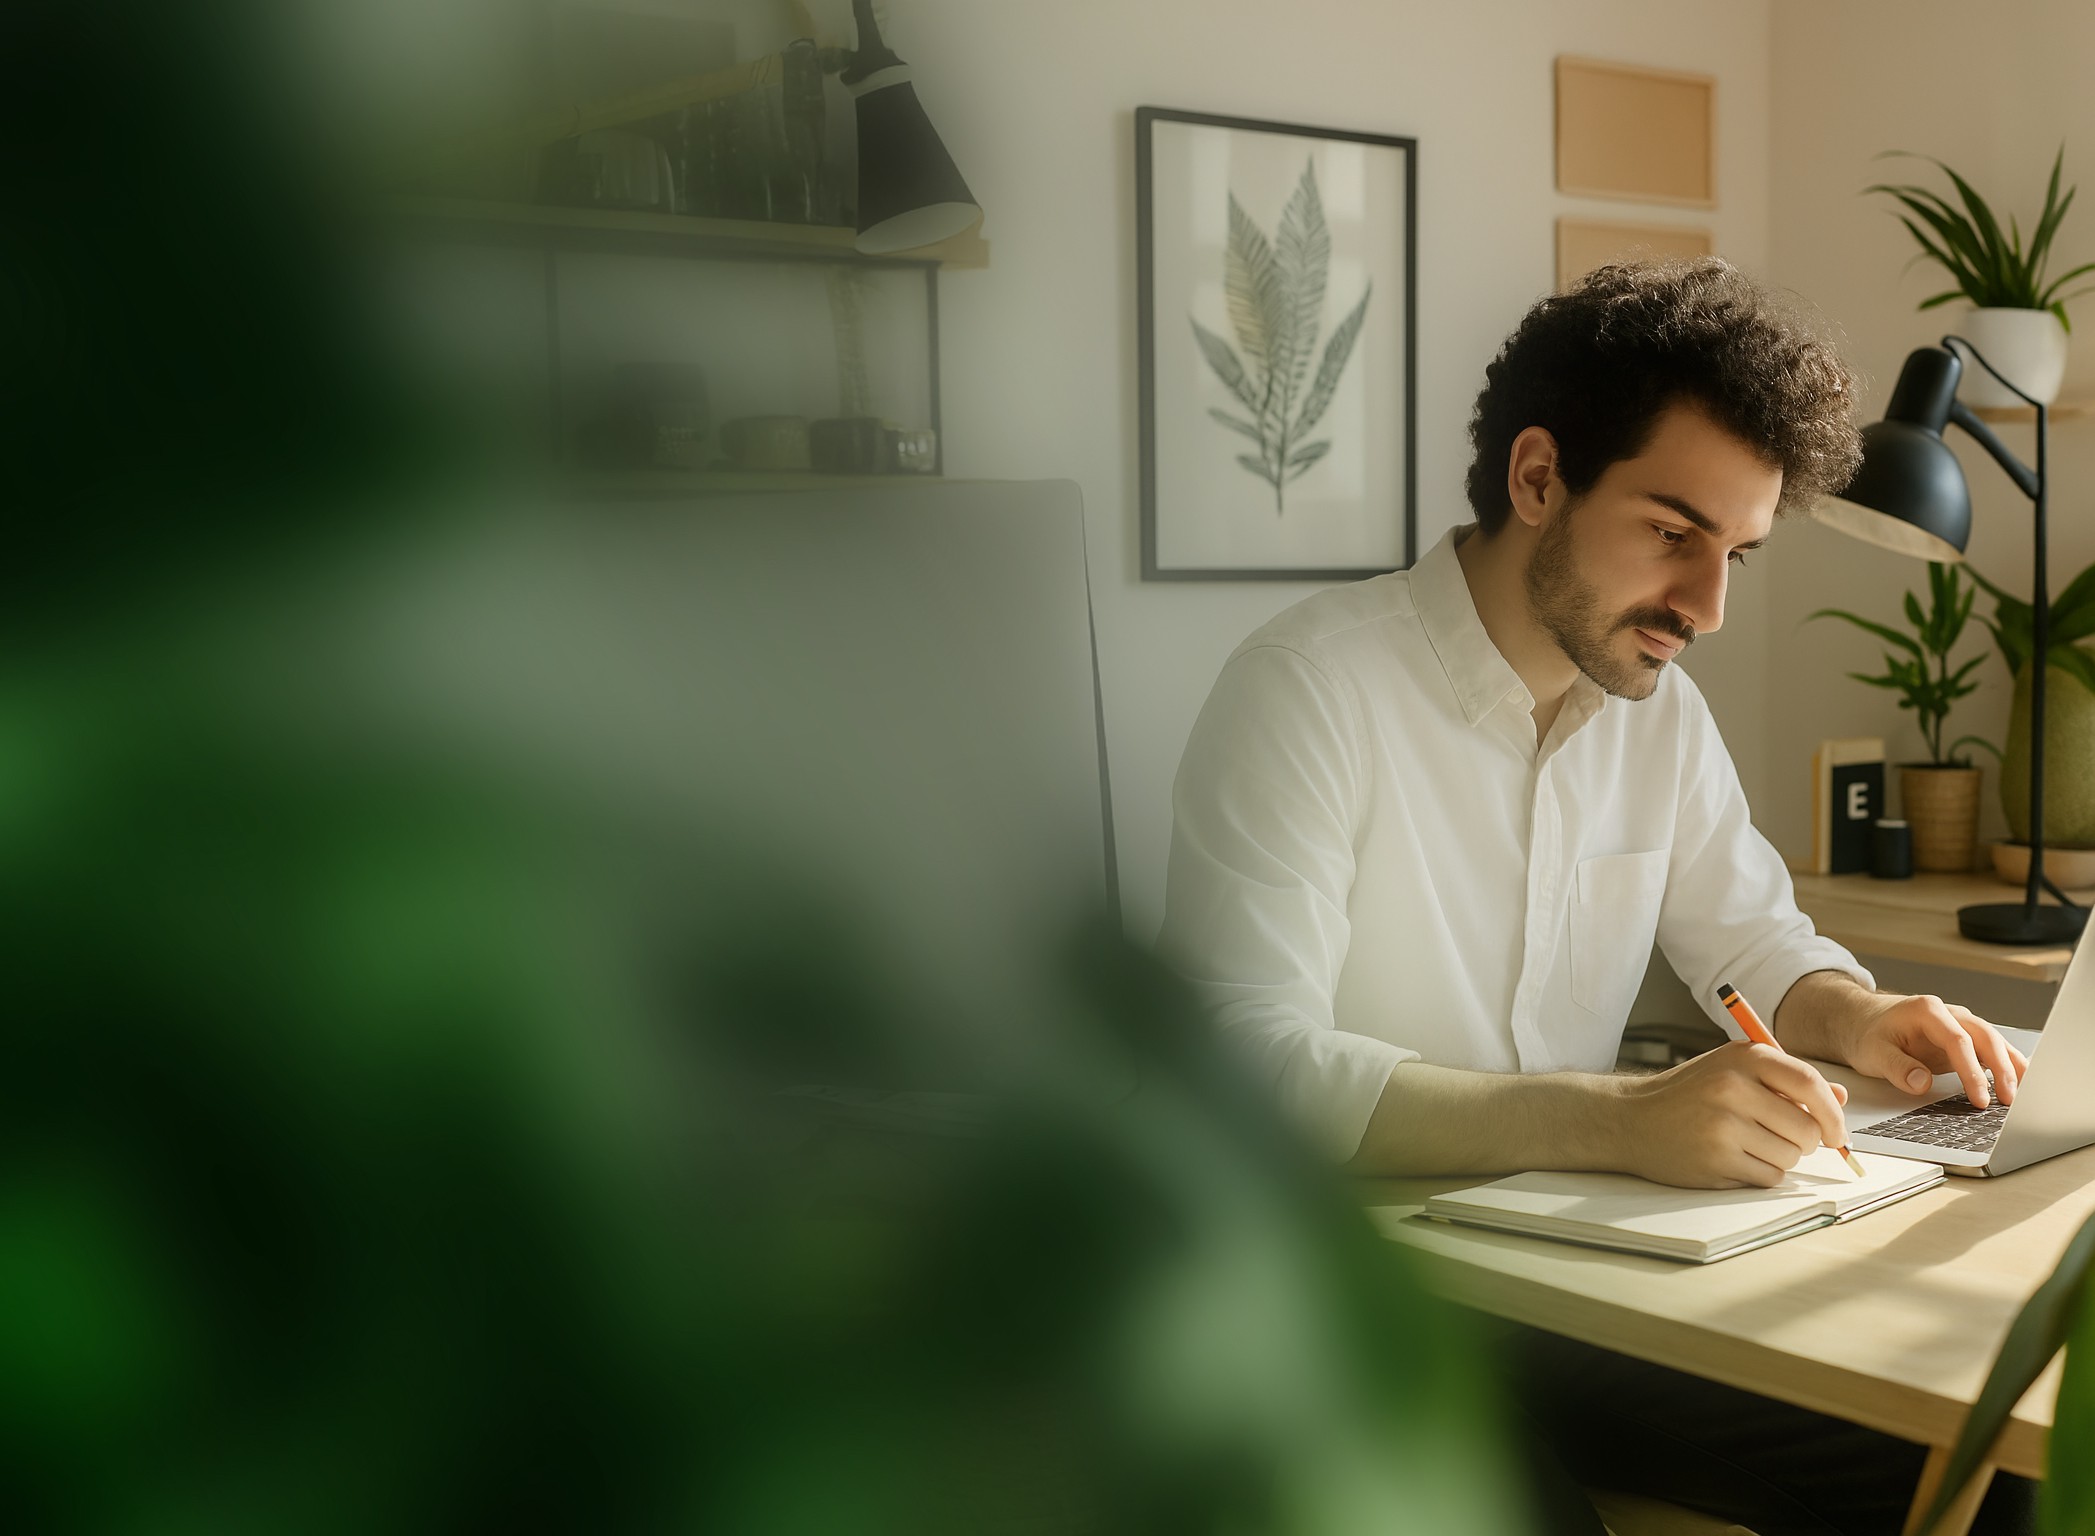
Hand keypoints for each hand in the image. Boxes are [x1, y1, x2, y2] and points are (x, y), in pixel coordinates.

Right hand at [1617, 1041, 1850, 1188]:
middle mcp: (1733, 1087)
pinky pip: (1768, 1177)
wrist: (1631, 1119)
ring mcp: (1723, 1125)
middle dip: (1805, 1141)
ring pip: (1790, 1156)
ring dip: (1780, 1158)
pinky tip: (1735, 1159)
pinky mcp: (1716, 1159)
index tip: (1836, 1132)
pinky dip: (1761, 1173)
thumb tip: (1840, 1097)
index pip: (1810, 1083)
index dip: (1832, 1113)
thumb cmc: (1689, 1093)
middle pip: (1807, 1128)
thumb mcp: (1734, 1070)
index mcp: (1743, 1057)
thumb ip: (1786, 1079)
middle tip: (1781, 1138)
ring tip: (1749, 1145)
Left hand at [1842, 993, 2027, 1107]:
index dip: (1972, 1071)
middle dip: (2001, 1069)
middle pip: (1985, 1037)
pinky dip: (2007, 1064)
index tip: (1980, 1098)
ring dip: (2010, 1067)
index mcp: (1927, 1011)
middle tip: (2009, 1101)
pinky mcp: (1964, 1038)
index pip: (1958, 1041)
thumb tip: (1921, 1083)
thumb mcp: (1872, 1051)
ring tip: (2023, 1095)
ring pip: (1994, 1041)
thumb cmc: (1868, 1034)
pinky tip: (2022, 1081)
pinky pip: (1990, 1049)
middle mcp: (1949, 1013)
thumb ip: (1897, 1067)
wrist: (1863, 1021)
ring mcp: (1959, 1024)